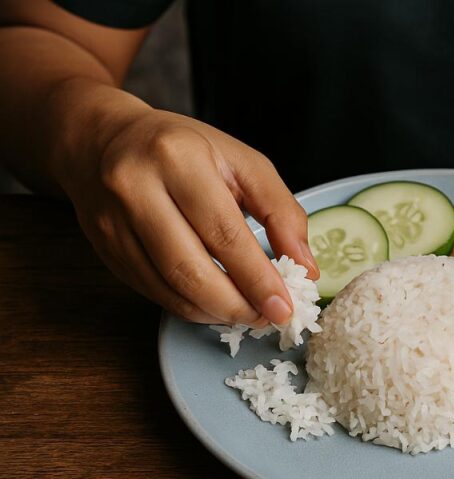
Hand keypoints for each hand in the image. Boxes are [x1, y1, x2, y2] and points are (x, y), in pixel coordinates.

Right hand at [60, 105, 318, 324]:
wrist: (102, 140)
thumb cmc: (184, 149)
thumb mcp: (242, 162)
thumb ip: (281, 210)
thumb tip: (306, 268)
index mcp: (177, 159)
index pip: (224, 233)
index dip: (258, 278)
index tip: (285, 306)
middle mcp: (136, 189)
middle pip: (191, 269)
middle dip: (237, 305)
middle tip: (269, 318)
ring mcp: (113, 223)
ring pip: (170, 288)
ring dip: (216, 312)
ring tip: (249, 315)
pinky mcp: (106, 250)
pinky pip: (154, 293)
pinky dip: (191, 307)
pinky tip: (216, 306)